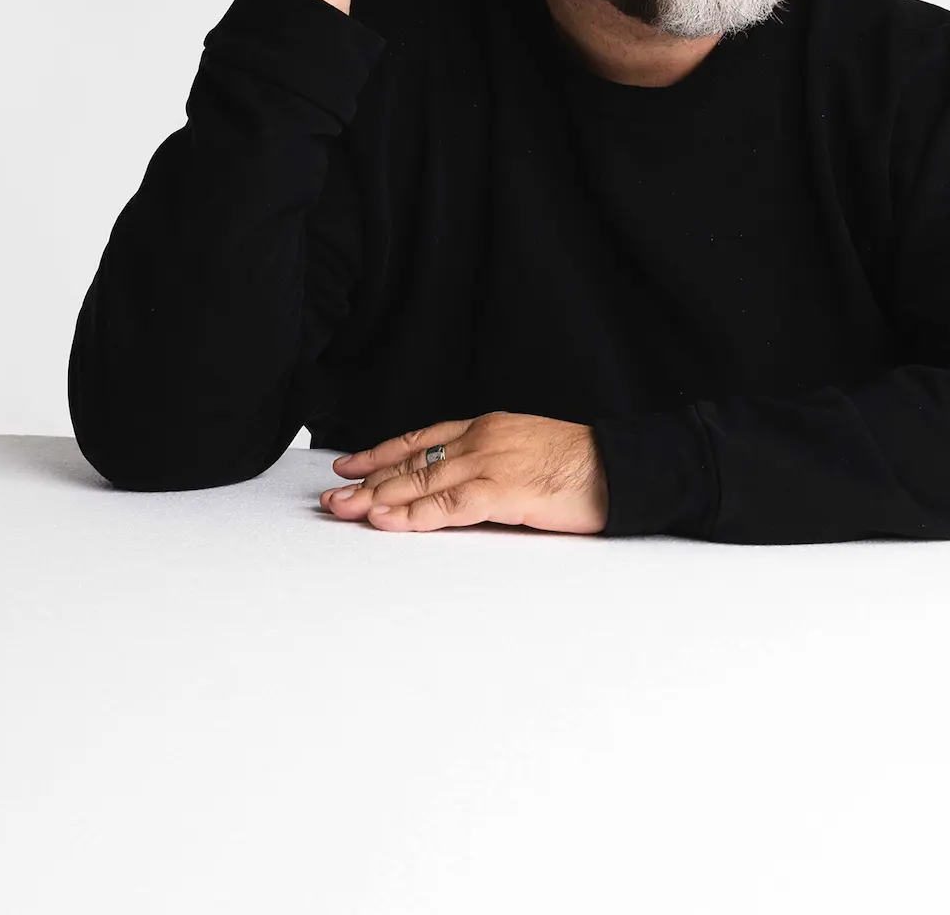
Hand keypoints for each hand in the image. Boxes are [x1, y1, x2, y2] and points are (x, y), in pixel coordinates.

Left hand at [318, 411, 609, 534]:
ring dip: (377, 499)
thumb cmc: (580, 466)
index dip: (381, 453)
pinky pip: (447, 506)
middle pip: (411, 462)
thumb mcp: (524, 454)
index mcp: (486, 428)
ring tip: (343, 510)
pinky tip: (386, 520)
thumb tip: (456, 489)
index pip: (420, 441)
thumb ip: (489, 465)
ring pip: (420, 483)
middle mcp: (480, 439)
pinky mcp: (502, 490)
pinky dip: (412, 515)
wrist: (618, 467)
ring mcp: (489, 462)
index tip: (349, 463)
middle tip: (331, 497)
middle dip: (367, 481)